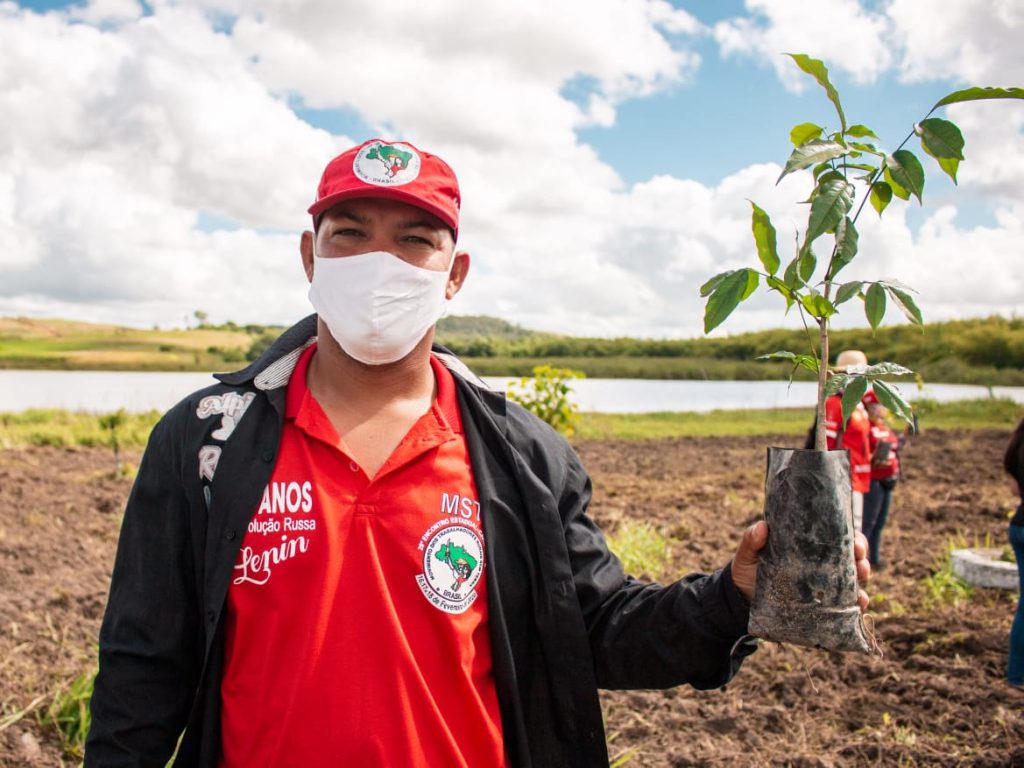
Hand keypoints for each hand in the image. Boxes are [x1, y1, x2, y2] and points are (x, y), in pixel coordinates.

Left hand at [730, 521, 871, 611]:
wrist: (741, 601)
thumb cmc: (747, 570)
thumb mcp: (748, 554)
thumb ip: (752, 540)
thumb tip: (763, 527)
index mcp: (806, 546)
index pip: (836, 537)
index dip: (852, 537)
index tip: (856, 542)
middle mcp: (819, 564)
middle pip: (850, 557)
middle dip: (861, 558)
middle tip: (861, 560)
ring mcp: (821, 585)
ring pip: (851, 580)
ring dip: (862, 578)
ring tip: (862, 579)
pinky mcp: (821, 606)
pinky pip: (844, 606)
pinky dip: (855, 605)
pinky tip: (858, 604)